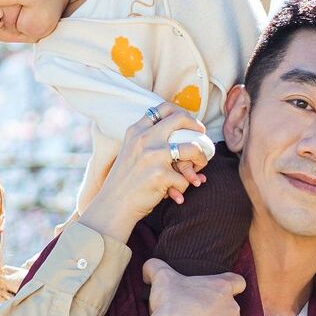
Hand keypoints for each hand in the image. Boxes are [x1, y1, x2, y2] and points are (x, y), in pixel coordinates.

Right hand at [82, 107, 210, 243]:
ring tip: (199, 168)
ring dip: (200, 159)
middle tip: (202, 136)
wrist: (113, 206)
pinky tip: (175, 194)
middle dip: (197, 126)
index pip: (163, 108)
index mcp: (136, 131)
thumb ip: (148, 140)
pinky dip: (183, 188)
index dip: (181, 113)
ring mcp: (153, 156)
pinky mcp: (160, 175)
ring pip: (192, 148)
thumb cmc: (125, 182)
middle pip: (181, 119)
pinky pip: (185, 179)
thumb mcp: (130, 152)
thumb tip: (180, 136)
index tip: (189, 123)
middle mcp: (144, 139)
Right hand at [133, 260, 243, 315]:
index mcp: (221, 287)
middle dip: (217, 310)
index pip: (238, 282)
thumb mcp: (160, 278)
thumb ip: (155, 266)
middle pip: (229, 306)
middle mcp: (232, 306)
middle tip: (197, 315)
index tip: (220, 291)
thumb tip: (148, 269)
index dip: (232, 286)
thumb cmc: (170, 306)